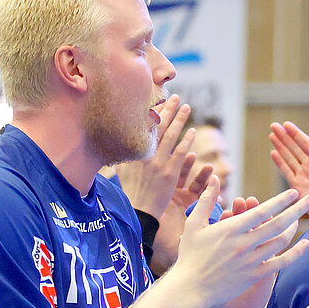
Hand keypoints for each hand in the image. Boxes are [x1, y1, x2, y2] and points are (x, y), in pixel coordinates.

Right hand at [115, 95, 200, 218]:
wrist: (140, 210)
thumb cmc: (131, 192)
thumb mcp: (122, 169)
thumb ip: (124, 154)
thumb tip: (116, 140)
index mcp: (133, 150)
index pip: (143, 126)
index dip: (152, 112)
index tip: (158, 99)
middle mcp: (144, 153)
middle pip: (157, 126)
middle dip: (167, 109)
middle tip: (175, 97)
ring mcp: (158, 162)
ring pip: (170, 135)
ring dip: (179, 119)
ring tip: (187, 107)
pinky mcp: (170, 172)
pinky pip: (180, 152)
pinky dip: (187, 140)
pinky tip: (192, 131)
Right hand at [171, 186, 308, 307]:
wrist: (191, 288)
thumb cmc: (190, 254)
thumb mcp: (194, 224)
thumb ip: (206, 200)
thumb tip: (214, 179)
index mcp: (231, 229)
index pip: (261, 211)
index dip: (280, 201)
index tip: (293, 192)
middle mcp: (244, 244)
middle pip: (278, 224)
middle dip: (297, 210)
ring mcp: (251, 261)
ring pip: (281, 242)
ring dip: (295, 229)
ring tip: (301, 219)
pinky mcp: (254, 275)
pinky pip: (280, 263)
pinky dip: (295, 253)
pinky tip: (305, 244)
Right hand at [269, 121, 308, 218]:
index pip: (306, 144)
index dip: (296, 134)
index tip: (287, 124)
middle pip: (294, 148)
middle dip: (284, 137)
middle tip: (273, 125)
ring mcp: (304, 177)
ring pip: (289, 158)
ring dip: (280, 146)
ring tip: (271, 135)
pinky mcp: (299, 188)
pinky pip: (287, 173)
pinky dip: (280, 163)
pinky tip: (273, 153)